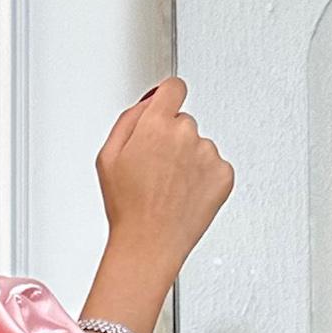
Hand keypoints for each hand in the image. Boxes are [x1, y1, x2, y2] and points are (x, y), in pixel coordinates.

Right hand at [94, 78, 234, 307]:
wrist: (149, 244)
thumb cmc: (128, 207)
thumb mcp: (107, 156)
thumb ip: (129, 119)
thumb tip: (149, 102)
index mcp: (156, 125)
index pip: (175, 88)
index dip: (168, 97)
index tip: (167, 106)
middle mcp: (186, 134)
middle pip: (184, 121)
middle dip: (172, 138)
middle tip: (156, 169)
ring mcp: (208, 154)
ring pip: (200, 145)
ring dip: (188, 160)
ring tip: (169, 188)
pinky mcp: (224, 175)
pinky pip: (215, 166)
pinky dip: (203, 178)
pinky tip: (184, 195)